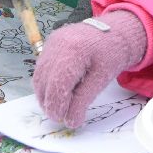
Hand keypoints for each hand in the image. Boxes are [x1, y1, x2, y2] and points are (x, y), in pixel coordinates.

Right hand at [34, 9, 149, 127]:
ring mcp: (51, 43)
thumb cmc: (112, 54)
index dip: (58, 106)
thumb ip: (84, 100)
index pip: (57, 84)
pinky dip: (46, 85)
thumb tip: (71, 122)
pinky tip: (58, 93)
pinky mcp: (49, 44)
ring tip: (59, 108)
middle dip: (50, 104)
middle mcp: (57, 44)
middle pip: (44, 82)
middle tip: (62, 117)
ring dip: (45, 96)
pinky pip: (41, 69)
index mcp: (74, 50)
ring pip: (39, 77)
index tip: (66, 121)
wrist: (114, 31)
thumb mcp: (102, 79)